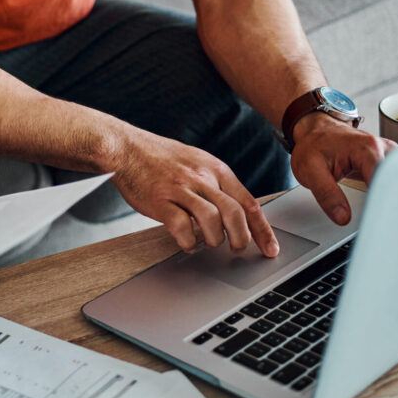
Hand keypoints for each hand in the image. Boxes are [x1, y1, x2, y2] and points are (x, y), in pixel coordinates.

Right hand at [110, 131, 278, 256]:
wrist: (127, 148)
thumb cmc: (161, 159)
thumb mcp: (198, 162)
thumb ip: (217, 184)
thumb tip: (236, 212)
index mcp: (216, 169)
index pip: (248, 203)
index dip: (262, 230)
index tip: (270, 249)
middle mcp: (202, 178)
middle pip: (234, 214)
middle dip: (240, 238)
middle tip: (236, 249)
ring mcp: (181, 189)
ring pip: (212, 221)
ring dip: (213, 240)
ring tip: (207, 243)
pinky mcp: (160, 200)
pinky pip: (182, 227)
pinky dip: (188, 241)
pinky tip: (186, 243)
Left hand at [290, 113, 396, 224]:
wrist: (316, 132)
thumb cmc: (313, 146)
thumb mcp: (310, 171)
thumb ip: (327, 195)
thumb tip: (342, 217)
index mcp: (367, 148)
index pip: (385, 179)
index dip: (384, 201)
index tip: (377, 216)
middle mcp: (382, 149)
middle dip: (393, 201)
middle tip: (381, 219)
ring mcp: (387, 154)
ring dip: (393, 197)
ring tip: (382, 212)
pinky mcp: (386, 162)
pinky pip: (395, 180)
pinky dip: (390, 193)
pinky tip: (382, 204)